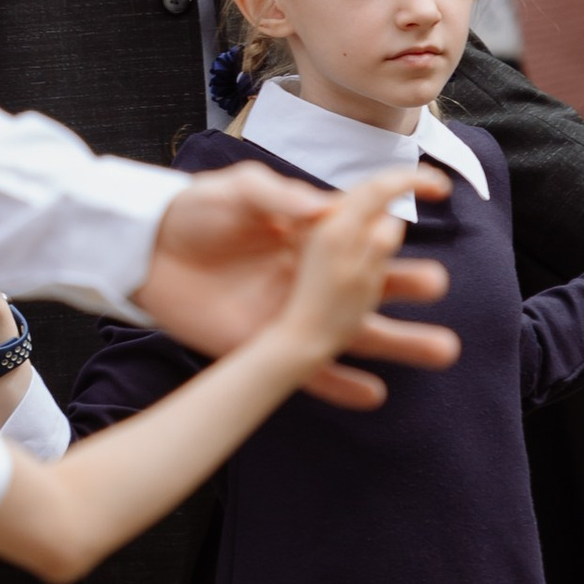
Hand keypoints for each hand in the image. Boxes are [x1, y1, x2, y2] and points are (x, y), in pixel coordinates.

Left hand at [140, 162, 453, 409]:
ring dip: (398, 341)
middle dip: (407, 282)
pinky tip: (375, 394)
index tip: (439, 189)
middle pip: (371, 279)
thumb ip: (279, 196)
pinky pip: (308, 370)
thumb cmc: (191, 211)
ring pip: (355, 329)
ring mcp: (290, 308)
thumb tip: (328, 209)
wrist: (142, 252)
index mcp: (306, 225)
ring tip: (441, 349)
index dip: (402, 196)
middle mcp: (308, 269)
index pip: (365, 211)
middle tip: (437, 285)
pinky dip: (340, 385)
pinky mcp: (263, 343)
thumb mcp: (235, 191)